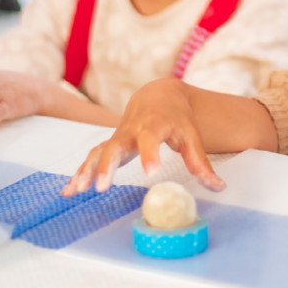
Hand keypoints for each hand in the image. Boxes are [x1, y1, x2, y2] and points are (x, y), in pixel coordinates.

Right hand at [61, 78, 224, 196]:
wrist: (157, 96)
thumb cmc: (177, 119)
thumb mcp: (191, 136)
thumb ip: (201, 163)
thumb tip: (219, 187)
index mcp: (154, 125)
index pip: (151, 138)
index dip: (150, 154)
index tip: (151, 172)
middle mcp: (131, 130)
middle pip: (116, 146)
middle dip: (108, 166)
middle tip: (103, 187)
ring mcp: (117, 137)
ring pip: (98, 152)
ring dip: (86, 171)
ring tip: (77, 191)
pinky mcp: (109, 144)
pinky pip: (91, 158)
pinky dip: (79, 173)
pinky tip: (69, 191)